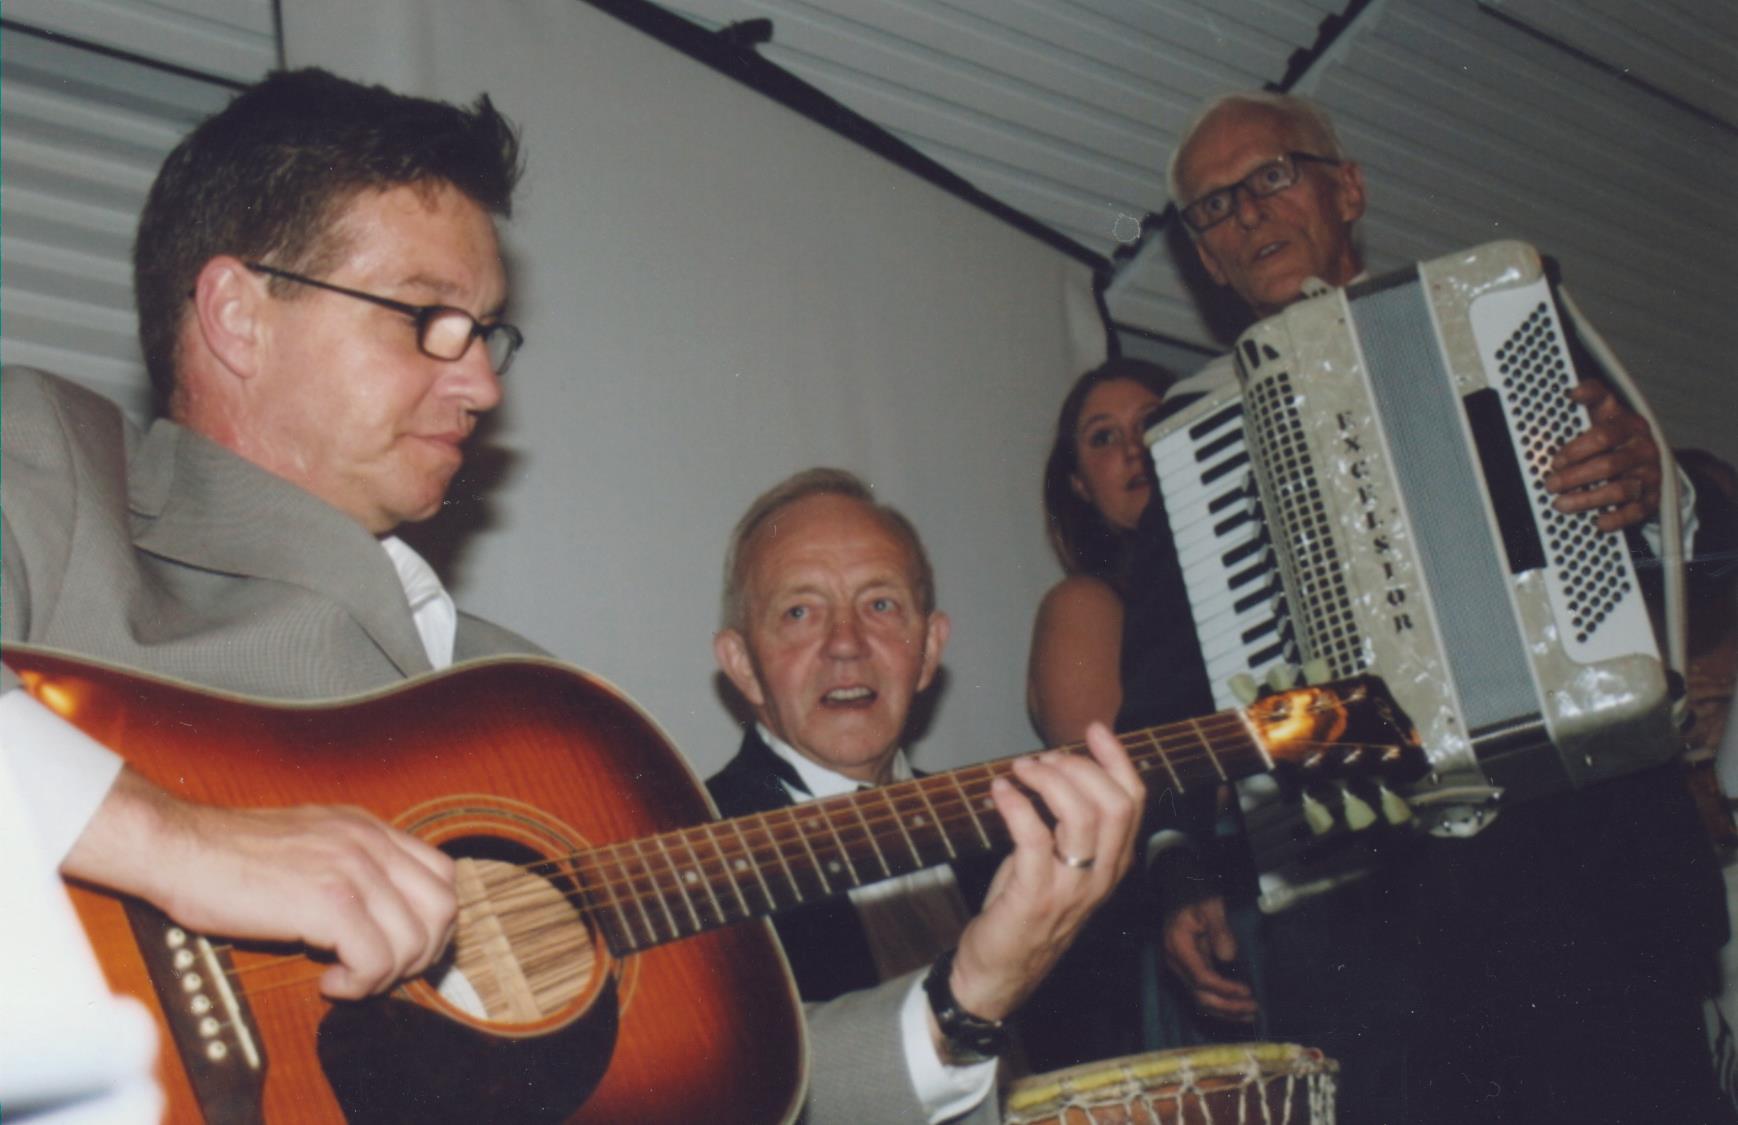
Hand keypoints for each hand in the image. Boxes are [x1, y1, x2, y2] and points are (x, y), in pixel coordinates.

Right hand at [65, 770, 456, 998]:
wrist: (179, 849)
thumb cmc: (228, 857)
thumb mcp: (309, 844)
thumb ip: (352, 867)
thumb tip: (383, 919)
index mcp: (369, 829)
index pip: (443, 875)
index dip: (432, 922)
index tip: (399, 949)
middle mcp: (370, 843)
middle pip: (443, 909)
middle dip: (421, 954)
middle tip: (379, 973)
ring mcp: (353, 869)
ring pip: (415, 939)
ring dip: (386, 975)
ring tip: (347, 979)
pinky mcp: (329, 901)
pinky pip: (376, 958)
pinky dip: (359, 983)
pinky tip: (328, 981)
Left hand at [945, 723, 1142, 1023]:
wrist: (999, 974)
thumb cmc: (1024, 912)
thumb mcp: (1056, 865)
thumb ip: (1063, 825)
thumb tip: (1052, 770)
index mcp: (1112, 865)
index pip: (1133, 802)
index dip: (1117, 759)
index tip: (1094, 730)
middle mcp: (1101, 877)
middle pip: (1113, 803)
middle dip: (1077, 767)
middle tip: (1040, 760)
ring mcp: (1072, 889)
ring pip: (1081, 815)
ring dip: (1048, 780)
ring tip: (1019, 771)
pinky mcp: (1036, 897)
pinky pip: (1034, 837)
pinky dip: (1016, 804)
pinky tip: (999, 792)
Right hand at [1161, 895, 1256, 1021]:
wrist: (1181, 888)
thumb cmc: (1197, 895)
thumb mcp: (1211, 907)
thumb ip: (1220, 931)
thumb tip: (1228, 958)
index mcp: (1178, 946)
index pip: (1201, 977)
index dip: (1225, 989)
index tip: (1247, 991)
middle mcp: (1175, 962)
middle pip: (1200, 995)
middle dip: (1228, 1006)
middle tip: (1253, 1008)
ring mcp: (1179, 968)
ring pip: (1200, 1000)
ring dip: (1225, 1011)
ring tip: (1249, 1015)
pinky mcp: (1187, 970)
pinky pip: (1202, 993)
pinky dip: (1220, 1004)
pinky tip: (1237, 1008)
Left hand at [1546, 379, 1662, 532]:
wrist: (1648, 453)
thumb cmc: (1616, 431)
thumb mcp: (1606, 409)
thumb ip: (1592, 395)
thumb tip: (1574, 390)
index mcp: (1631, 425)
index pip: (1603, 436)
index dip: (1575, 450)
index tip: (1555, 461)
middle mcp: (1644, 449)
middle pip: (1607, 466)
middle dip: (1573, 478)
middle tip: (1550, 485)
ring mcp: (1651, 473)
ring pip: (1620, 490)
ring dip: (1587, 500)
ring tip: (1561, 504)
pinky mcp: (1654, 496)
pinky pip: (1636, 511)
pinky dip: (1616, 519)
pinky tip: (1597, 522)